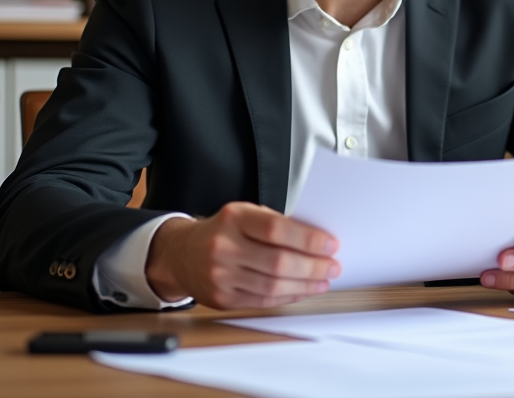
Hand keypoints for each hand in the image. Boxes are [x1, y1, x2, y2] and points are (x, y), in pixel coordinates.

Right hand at [145, 202, 340, 309]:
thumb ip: (276, 224)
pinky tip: (302, 290)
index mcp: (233, 219)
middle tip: (332, 266)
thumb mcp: (245, 214)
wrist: (181, 253)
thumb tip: (316, 240)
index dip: (307, 239)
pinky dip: (288, 296)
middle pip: (277, 262)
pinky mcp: (221, 299)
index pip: (276, 230)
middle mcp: (224, 247)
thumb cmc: (222, 230)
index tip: (330, 244)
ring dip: (305, 285)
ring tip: (323, 280)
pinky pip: (262, 300)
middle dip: (312, 266)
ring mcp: (220, 276)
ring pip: (272, 286)